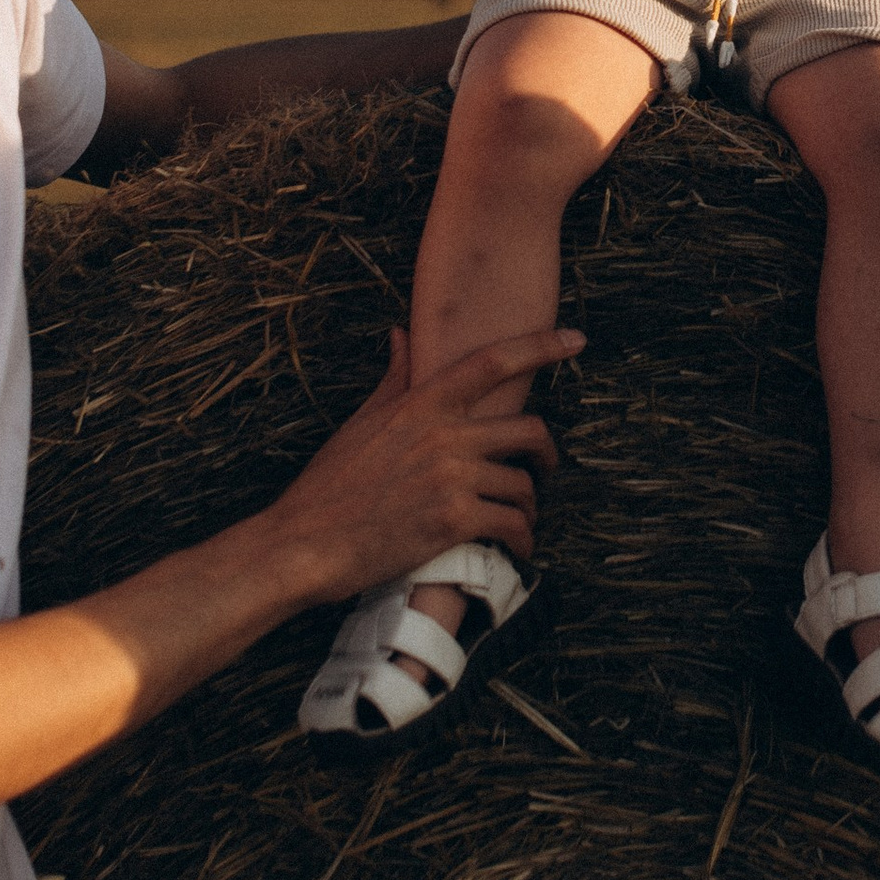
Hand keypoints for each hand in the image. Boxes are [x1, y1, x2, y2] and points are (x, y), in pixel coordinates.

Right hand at [261, 324, 570, 601]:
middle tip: (543, 467)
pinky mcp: (454, 522)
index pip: (493, 362)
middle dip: (546, 452)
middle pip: (529, 430)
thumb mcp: (361, 421)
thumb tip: (403, 333)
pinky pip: (513, 524)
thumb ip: (395, 378)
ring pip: (523, 484)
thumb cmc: (329, 485)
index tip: (576, 341)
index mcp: (422, 404)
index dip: (540, 347)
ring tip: (519, 518)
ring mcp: (452, 478)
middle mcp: (444, 435)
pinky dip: (523, 538)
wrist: (304, 544)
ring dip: (529, 505)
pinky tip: (517, 546)